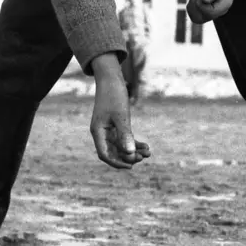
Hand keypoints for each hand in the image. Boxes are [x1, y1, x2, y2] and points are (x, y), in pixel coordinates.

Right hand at [89, 54, 150, 169]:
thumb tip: (129, 153)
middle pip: (114, 152)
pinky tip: (146, 146)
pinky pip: (124, 139)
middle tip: (143, 157)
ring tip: (148, 153)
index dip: (117, 162)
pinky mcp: (116, 125)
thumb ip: (124, 134)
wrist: (111, 79)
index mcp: (98, 131)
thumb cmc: (114, 95)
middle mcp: (101, 133)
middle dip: (128, 157)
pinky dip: (134, 143)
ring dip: (133, 151)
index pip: (105, 154)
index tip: (131, 165)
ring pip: (121, 146)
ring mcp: (109, 129)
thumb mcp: (121, 115)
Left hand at [187, 0, 245, 24]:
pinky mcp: (208, 10)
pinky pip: (195, 15)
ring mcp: (214, 12)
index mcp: (225, 4)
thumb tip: (204, 0)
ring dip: (192, 6)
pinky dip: (192, 6)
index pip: (208, 13)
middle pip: (200, 19)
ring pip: (196, 19)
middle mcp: (220, 11)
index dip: (199, 3)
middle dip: (194, 5)